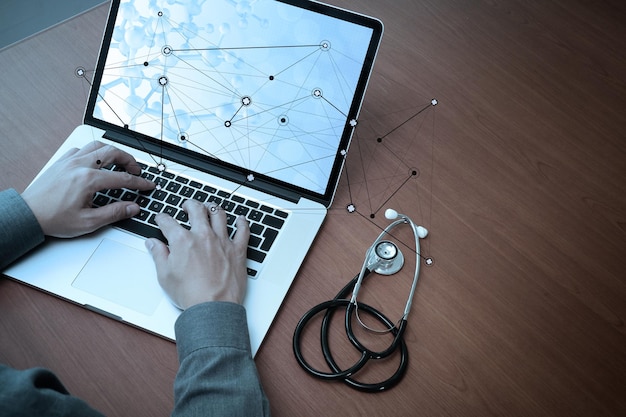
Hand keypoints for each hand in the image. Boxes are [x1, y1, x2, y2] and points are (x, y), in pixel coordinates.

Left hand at [21, 141, 154, 236]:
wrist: (28, 215)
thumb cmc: (53, 218)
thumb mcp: (88, 222)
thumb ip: (114, 213)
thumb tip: (132, 207)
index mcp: (88, 180)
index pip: (123, 178)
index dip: (140, 182)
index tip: (148, 185)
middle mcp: (80, 165)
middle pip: (113, 152)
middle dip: (129, 160)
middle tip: (136, 171)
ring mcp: (70, 161)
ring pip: (97, 146)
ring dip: (112, 152)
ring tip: (120, 162)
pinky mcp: (62, 162)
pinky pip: (81, 149)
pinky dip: (93, 153)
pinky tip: (95, 162)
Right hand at [145, 200, 250, 308]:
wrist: (213, 307)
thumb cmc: (191, 294)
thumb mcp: (165, 276)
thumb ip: (159, 255)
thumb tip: (152, 244)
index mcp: (182, 241)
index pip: (168, 222)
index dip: (162, 218)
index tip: (161, 219)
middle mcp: (203, 236)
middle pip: (196, 209)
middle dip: (189, 204)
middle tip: (187, 206)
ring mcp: (222, 241)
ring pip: (219, 214)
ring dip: (213, 208)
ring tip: (209, 207)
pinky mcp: (237, 250)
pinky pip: (243, 230)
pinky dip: (242, 223)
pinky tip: (241, 219)